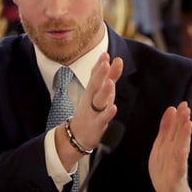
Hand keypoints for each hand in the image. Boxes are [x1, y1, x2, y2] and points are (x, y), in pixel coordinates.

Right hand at [59, 54, 122, 168]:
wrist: (76, 136)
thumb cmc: (90, 111)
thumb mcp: (98, 92)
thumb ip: (107, 76)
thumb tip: (115, 58)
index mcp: (92, 91)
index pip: (95, 76)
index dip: (100, 65)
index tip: (105, 54)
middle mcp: (91, 99)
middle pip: (94, 85)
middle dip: (99, 74)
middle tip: (105, 63)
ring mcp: (93, 112)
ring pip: (98, 101)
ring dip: (104, 91)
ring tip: (109, 82)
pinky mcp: (96, 125)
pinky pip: (102, 119)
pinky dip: (107, 113)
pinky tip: (113, 108)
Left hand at [149, 101, 191, 191]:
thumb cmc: (169, 172)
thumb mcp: (164, 150)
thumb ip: (167, 131)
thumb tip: (171, 110)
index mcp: (168, 149)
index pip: (172, 131)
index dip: (175, 118)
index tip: (180, 104)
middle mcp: (174, 157)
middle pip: (178, 138)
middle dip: (181, 123)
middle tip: (186, 108)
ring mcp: (176, 168)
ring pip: (180, 149)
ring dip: (184, 136)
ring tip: (188, 123)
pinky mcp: (176, 180)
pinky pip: (178, 168)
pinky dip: (180, 158)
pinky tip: (182, 150)